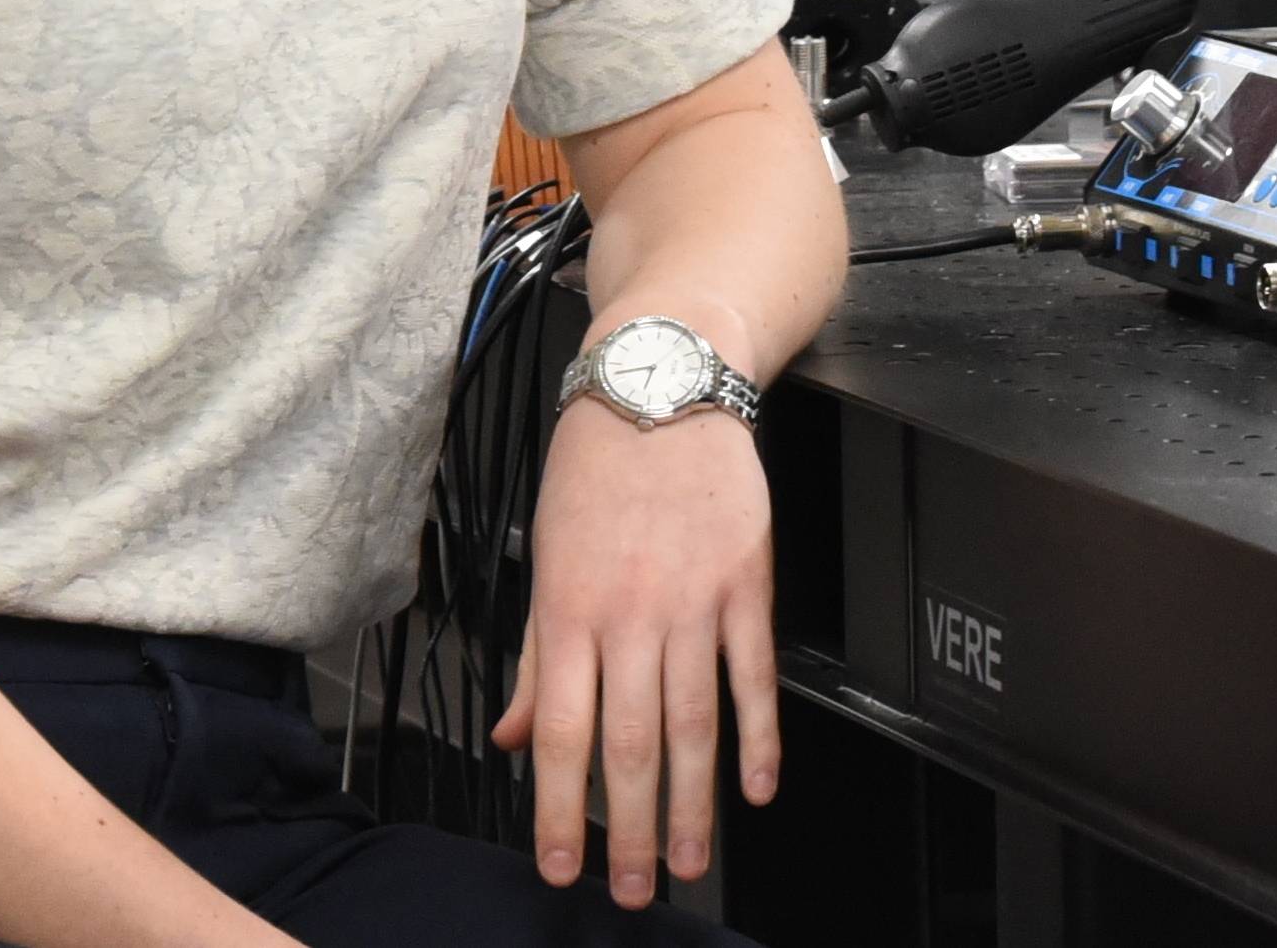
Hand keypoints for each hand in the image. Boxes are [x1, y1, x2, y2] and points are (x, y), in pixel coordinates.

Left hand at [489, 387, 779, 906]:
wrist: (662, 386)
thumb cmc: (595, 467)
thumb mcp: (545, 554)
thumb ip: (534, 654)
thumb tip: (517, 735)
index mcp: (569, 609)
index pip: (561, 732)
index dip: (560, 808)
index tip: (561, 863)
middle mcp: (630, 613)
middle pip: (629, 743)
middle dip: (632, 830)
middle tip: (637, 890)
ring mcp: (694, 601)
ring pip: (693, 722)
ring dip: (694, 803)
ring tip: (694, 862)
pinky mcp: (746, 583)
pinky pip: (753, 674)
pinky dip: (759, 735)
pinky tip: (756, 786)